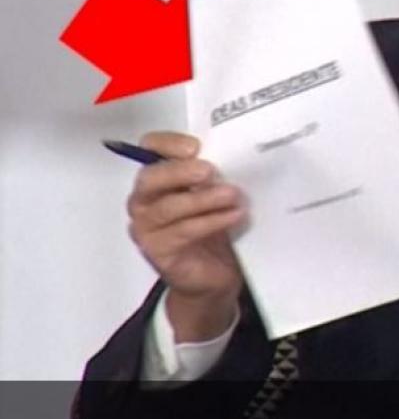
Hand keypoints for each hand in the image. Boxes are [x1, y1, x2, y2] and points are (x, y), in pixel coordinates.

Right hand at [125, 131, 244, 341]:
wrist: (214, 274)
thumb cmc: (213, 226)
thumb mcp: (215, 194)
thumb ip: (214, 175)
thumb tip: (235, 153)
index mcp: (158, 178)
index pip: (150, 149)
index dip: (168, 144)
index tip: (196, 146)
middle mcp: (144, 200)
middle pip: (150, 178)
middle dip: (180, 172)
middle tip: (209, 171)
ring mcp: (146, 227)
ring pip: (167, 207)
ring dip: (202, 199)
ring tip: (231, 195)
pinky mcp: (157, 251)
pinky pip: (182, 232)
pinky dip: (210, 222)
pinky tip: (233, 216)